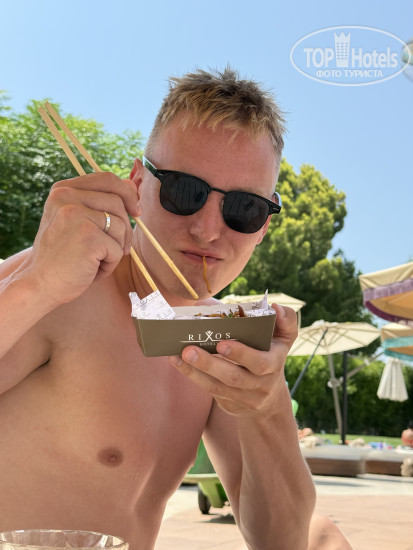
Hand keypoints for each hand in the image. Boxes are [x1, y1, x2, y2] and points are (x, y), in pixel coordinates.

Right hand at [23, 172, 138, 305]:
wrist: (39, 284)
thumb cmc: (62, 256)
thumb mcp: (79, 222)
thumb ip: (102, 202)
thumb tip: (133, 185)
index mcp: (62, 190)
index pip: (107, 179)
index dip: (127, 194)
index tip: (134, 212)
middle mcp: (66, 197)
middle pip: (118, 202)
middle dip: (125, 228)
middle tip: (118, 248)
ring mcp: (76, 215)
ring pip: (122, 226)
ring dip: (116, 249)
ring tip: (96, 261)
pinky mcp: (88, 236)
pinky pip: (118, 249)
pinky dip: (111, 264)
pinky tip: (92, 269)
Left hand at [169, 304, 297, 416]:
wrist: (269, 399)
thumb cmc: (271, 354)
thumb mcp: (284, 338)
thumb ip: (284, 320)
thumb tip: (274, 306)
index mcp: (275, 363)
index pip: (261, 362)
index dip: (241, 354)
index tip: (221, 343)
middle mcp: (262, 384)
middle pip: (235, 377)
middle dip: (211, 364)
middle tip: (189, 350)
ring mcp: (246, 398)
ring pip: (219, 387)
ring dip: (195, 372)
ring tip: (177, 356)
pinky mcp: (231, 405)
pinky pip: (211, 392)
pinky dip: (194, 377)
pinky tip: (178, 363)